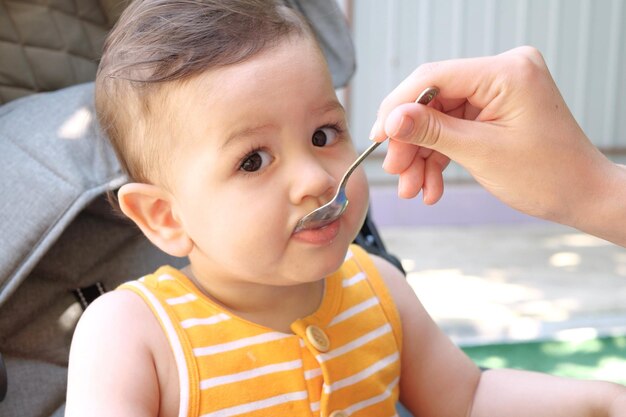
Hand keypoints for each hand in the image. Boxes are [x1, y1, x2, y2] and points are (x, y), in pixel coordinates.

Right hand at [370, 46, 625, 245]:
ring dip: (423, 155)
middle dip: (412, 141)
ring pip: (440, 118)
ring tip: (413, 189)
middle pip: (433, 100)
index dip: (398, 107)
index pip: (433, 77)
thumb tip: (391, 119)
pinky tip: (431, 185)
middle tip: (397, 172)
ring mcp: (499, 90)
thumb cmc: (548, 176)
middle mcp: (503, 72)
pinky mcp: (495, 108)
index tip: (378, 137)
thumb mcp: (481, 154)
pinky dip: (441, 156)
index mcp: (506, 72)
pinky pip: (455, 127)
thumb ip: (432, 132)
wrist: (582, 195)